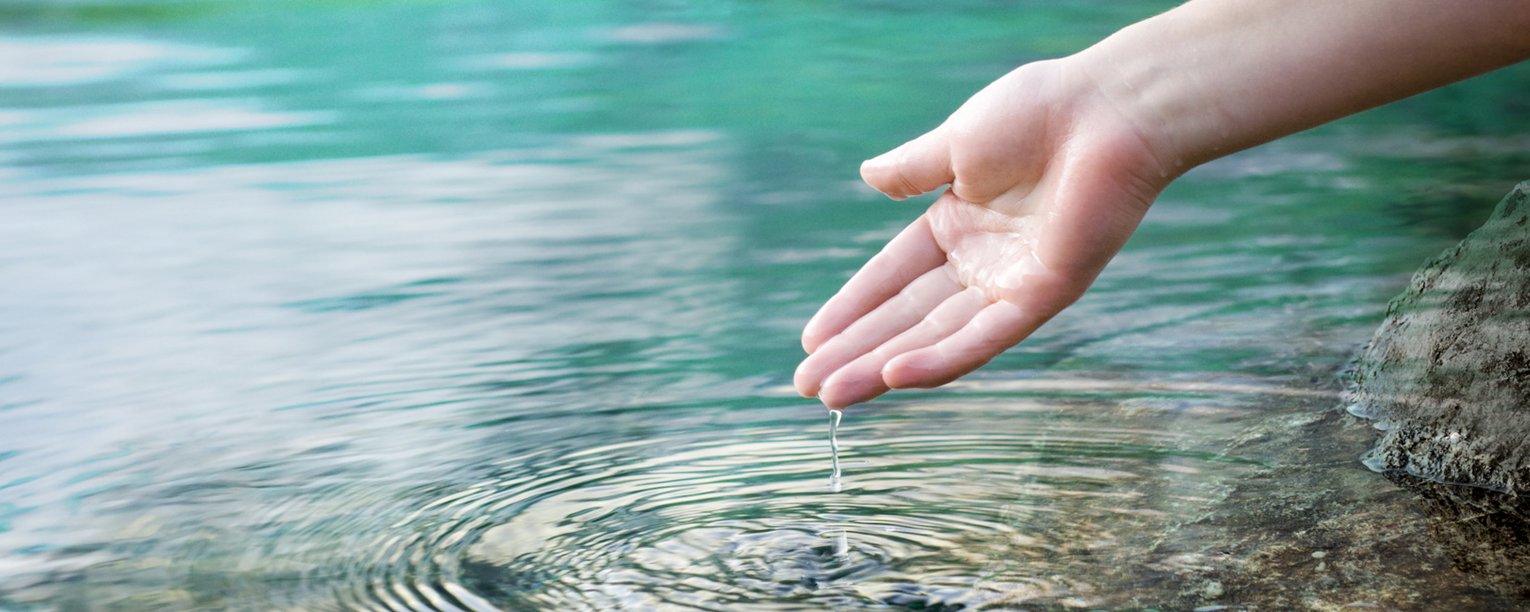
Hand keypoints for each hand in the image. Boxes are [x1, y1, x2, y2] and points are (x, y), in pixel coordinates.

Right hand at [794, 60, 1169, 407]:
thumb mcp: (955, 142)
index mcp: (958, 222)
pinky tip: (895, 375)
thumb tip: (867, 175)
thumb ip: (912, 169)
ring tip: (833, 393)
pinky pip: (983, 337)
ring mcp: (1010, 283)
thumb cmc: (1039, 112)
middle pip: (906, 316)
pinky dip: (940, 358)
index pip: (892, 276)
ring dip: (883, 365)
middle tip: (807, 385)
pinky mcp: (1042, 296)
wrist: (1106, 111)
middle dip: (856, 350)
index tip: (812, 339)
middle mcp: (981, 261)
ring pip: (935, 336)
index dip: (852, 307)